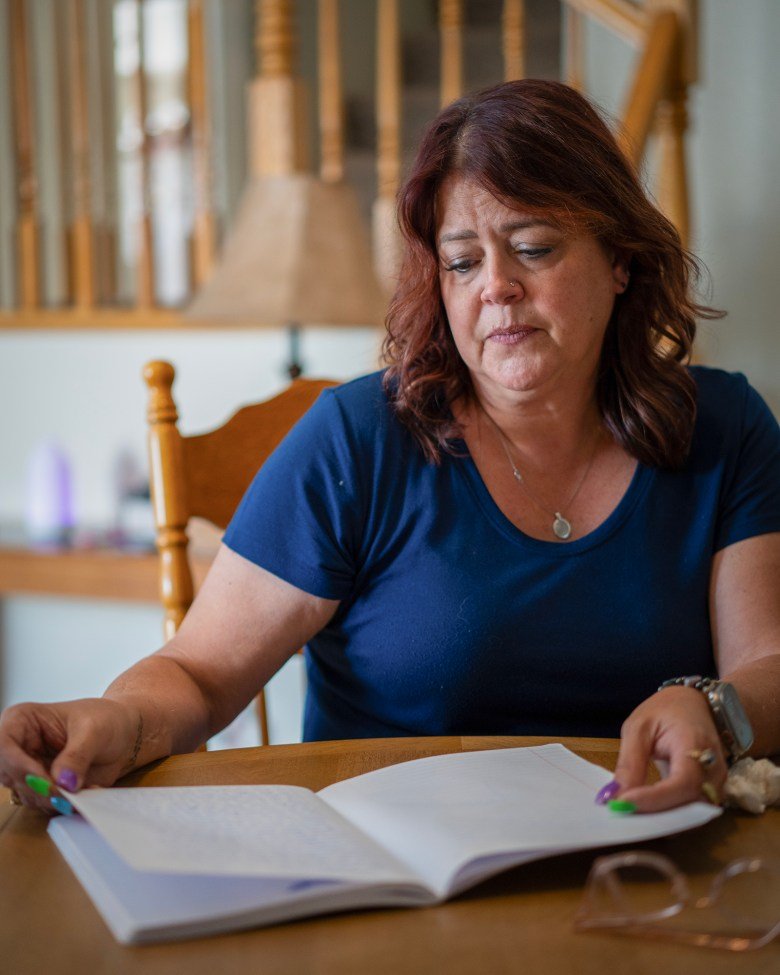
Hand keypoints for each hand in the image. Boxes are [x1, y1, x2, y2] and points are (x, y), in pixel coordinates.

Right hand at [0, 698, 139, 813]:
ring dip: (54, 799)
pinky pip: (44, 804)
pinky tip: (85, 792)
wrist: (123, 733)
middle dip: (39, 789)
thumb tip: (62, 781)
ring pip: (26, 795)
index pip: (3, 746)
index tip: (46, 781)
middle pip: (10, 776)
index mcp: (21, 720)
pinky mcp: (42, 787)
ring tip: (84, 788)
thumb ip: (77, 755)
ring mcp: (29, 770)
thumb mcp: (95, 730)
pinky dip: (64, 804)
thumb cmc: (105, 719)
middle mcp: (18, 747)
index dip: (19, 766)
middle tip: (67, 795)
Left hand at [610, 686, 726, 811]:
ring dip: (662, 819)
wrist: (695, 704)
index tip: (624, 804)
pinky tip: (646, 813)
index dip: (655, 799)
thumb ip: (629, 762)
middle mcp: (714, 769)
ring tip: (631, 814)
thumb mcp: (639, 727)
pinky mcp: (710, 792)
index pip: (684, 782)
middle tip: (622, 814)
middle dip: (656, 815)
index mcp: (696, 743)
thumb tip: (616, 797)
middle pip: (691, 805)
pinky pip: (692, 811)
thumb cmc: (666, 711)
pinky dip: (668, 815)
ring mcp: (717, 783)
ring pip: (693, 814)